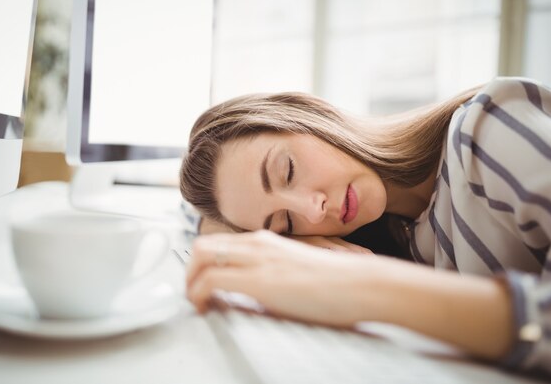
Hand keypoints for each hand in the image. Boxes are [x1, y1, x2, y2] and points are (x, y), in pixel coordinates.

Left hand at [186, 230, 377, 326]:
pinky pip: (211, 280)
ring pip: (201, 257)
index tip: (201, 285)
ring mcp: (257, 259)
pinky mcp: (259, 280)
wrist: (360, 285)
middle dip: (189, 271)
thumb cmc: (337, 284)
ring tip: (196, 303)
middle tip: (192, 294)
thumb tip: (254, 294)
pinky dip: (198, 295)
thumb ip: (271, 273)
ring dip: (190, 281)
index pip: (219, 243)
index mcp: (266, 241)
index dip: (202, 264)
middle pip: (203, 245)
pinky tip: (206, 308)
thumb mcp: (295, 270)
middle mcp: (257, 244)